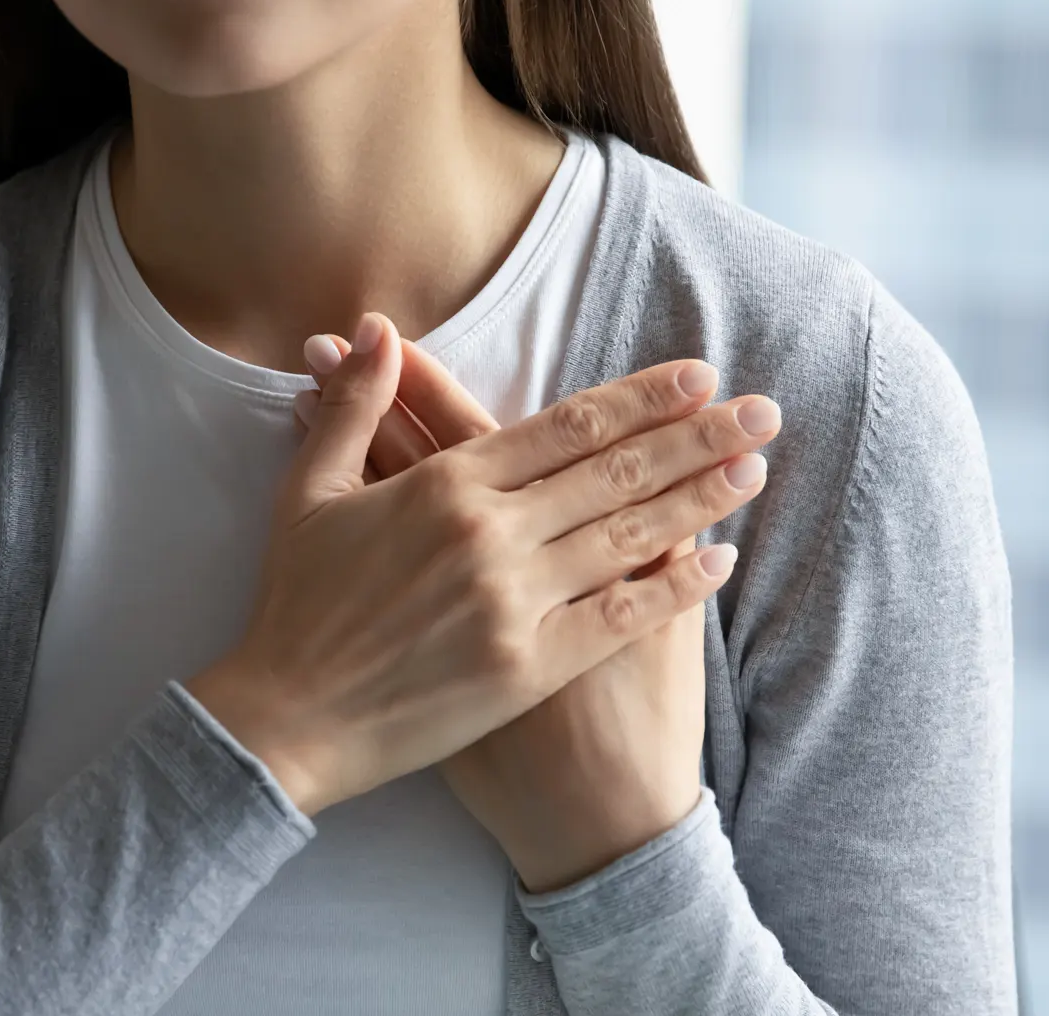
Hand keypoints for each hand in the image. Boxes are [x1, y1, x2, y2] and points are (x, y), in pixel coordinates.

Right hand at [295, 337, 778, 890]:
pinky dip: (674, 587)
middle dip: (696, 437)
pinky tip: (718, 561)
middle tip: (760, 410)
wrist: (288, 721)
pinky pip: (619, 616)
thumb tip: (374, 328)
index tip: (695, 378)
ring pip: (629, 536)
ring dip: (700, 499)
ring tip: (755, 468)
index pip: (565, 426)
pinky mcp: (529, 668)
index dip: (639, 399)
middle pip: (615, 472)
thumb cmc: (296, 606)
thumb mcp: (309, 492)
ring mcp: (515, 603)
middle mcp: (490, 535)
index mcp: (443, 486)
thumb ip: (353, 406)